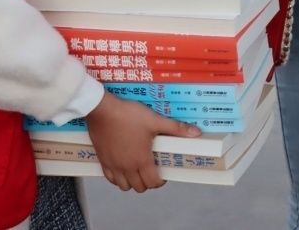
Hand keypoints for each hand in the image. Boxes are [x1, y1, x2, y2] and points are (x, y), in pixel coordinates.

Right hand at [84, 93, 200, 191]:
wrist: (102, 110)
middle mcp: (127, 167)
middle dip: (148, 182)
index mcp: (141, 160)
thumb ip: (176, 128)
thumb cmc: (128, 115)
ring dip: (132, 182)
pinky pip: (109, 178)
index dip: (160, 181)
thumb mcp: (155, 120)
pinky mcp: (102, 160)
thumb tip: (195, 132)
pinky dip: (117, 178)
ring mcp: (113, 165)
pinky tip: (121, 168)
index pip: (152, 182)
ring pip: (123, 186)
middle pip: (139, 187)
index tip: (163, 174)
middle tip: (151, 171)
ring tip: (137, 171)